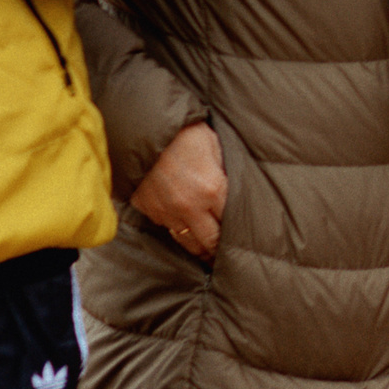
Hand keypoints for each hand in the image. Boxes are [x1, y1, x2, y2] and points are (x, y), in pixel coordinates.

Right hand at [131, 121, 225, 260]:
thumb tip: (231, 191)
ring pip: (186, 242)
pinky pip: (166, 228)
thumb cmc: (185, 132)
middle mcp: (190, 207)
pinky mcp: (147, 209)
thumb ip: (224, 173)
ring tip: (207, 256)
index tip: (244, 241)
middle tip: (226, 259)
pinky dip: (176, 230)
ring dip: (198, 248)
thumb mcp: (215, 147)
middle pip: (209, 242)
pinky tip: (183, 230)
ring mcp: (166, 211)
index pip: (231, 223)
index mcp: (213, 190)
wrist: (144, 128)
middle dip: (218, 252)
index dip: (238, 232)